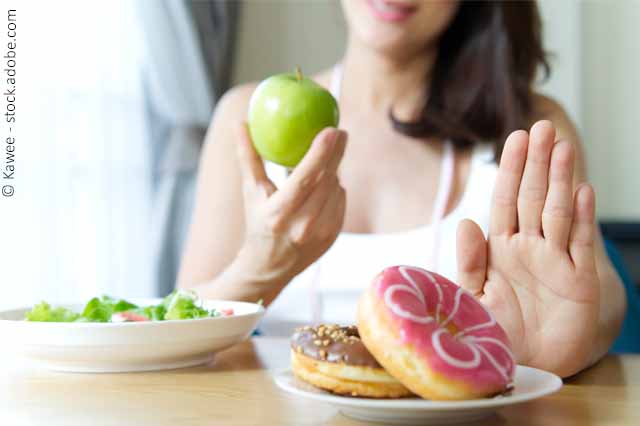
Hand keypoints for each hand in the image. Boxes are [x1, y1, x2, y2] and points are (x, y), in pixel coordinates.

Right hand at [235, 123, 346, 299]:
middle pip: (327, 181)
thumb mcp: (250, 192)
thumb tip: (241, 123)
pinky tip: (324, 185)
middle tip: (340, 131)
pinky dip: (334, 188)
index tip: (331, 130)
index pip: (305, 179)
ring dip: (333, 171)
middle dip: (337, 154)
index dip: (320, 153)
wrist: (269, 268)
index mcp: (279, 214)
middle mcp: (302, 226)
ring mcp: (321, 233)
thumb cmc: (257, 222)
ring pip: (335, 189)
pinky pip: (340, 201)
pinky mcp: (333, 236)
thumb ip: (248, 157)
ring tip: (324, 161)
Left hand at [456, 120, 599, 376]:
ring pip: (558, 212)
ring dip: (560, 180)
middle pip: (533, 197)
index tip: (514, 138)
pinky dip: (581, 217)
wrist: (523, 365)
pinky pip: (580, 244)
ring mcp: (556, 261)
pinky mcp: (579, 281)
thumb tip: (466, 222)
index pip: (505, 200)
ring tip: (562, 147)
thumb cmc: (496, 331)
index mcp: (500, 248)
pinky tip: (582, 189)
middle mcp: (529, 248)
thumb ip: (469, 262)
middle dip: (536, 163)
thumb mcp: (472, 296)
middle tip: (541, 127)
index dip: (511, 170)